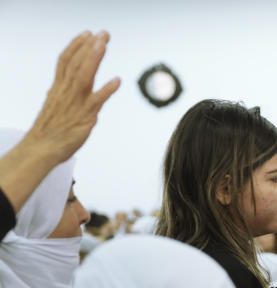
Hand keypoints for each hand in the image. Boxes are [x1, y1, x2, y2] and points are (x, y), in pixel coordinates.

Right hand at [24, 30, 120, 164]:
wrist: (42, 148)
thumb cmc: (49, 130)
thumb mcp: (53, 106)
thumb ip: (59, 95)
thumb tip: (56, 89)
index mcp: (58, 88)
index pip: (66, 61)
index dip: (76, 46)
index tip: (86, 34)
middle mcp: (66, 91)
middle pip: (76, 63)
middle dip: (89, 46)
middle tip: (103, 34)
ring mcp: (76, 102)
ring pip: (84, 75)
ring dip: (95, 59)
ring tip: (104, 45)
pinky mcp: (85, 115)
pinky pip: (97, 100)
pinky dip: (107, 89)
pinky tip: (117, 80)